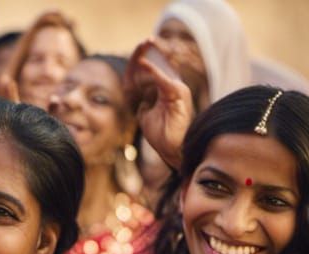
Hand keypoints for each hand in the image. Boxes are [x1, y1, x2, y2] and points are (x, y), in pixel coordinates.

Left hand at [123, 39, 193, 170]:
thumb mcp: (147, 117)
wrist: (172, 148)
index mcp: (169, 91)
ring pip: (161, 68)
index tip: (138, 52)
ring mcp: (178, 89)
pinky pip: (162, 79)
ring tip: (141, 46)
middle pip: (162, 64)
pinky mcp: (177, 94)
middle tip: (143, 41)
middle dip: (151, 52)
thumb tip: (140, 101)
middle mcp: (175, 86)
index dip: (148, 61)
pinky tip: (142, 62)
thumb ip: (144, 105)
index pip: (158, 71)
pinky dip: (152, 70)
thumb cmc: (162, 135)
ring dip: (149, 58)